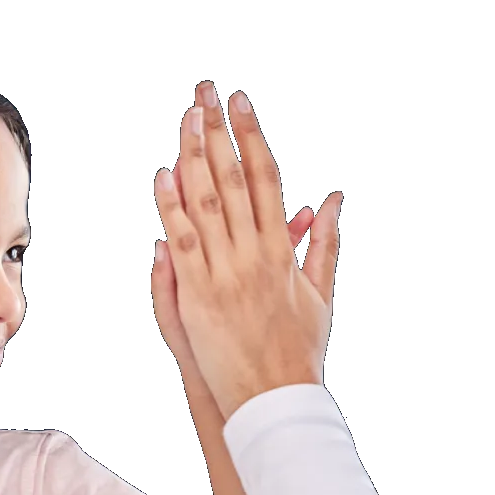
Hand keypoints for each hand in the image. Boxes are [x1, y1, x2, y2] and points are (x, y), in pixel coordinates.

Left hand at [154, 82, 341, 421]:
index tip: (241, 105)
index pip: (265, 179)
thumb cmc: (298, 350)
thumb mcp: (319, 293)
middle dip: (218, 133)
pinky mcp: (197, 296)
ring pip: (204, 203)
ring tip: (186, 121)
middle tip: (206, 95)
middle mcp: (253, 256)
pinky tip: (165, 176)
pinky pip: (182, 242)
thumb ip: (320, 243)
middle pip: (231, 180)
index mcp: (281, 251)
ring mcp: (223, 274)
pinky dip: (172, 207)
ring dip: (192, 157)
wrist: (275, 398)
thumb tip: (329, 200)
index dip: (251, 137)